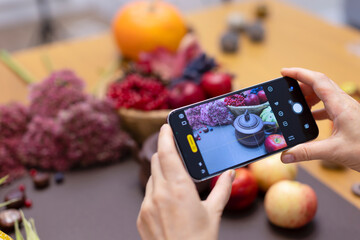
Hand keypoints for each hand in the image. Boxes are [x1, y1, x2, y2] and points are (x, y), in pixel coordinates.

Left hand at [137, 124, 234, 239]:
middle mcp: (159, 193)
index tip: (167, 126)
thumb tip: (230, 173)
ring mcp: (147, 205)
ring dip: (161, 174)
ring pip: (152, 178)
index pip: (167, 152)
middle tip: (176, 153)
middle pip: (157, 161)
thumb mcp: (213, 213)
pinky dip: (156, 192)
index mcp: (179, 188)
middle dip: (165, 153)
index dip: (166, 136)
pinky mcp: (141, 216)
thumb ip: (222, 189)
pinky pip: (147, 195)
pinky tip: (168, 204)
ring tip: (176, 183)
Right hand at [280, 68, 359, 170]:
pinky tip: (311, 118)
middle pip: (320, 84)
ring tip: (297, 104)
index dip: (300, 74)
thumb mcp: (334, 151)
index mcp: (341, 106)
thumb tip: (286, 154)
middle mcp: (345, 104)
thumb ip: (307, 152)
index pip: (317, 81)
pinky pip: (330, 105)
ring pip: (326, 94)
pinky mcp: (349, 117)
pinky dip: (317, 108)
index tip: (285, 72)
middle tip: (287, 91)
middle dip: (301, 84)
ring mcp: (348, 110)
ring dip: (310, 95)